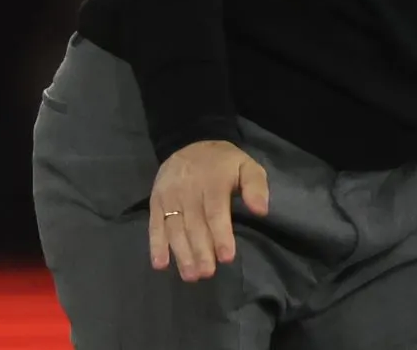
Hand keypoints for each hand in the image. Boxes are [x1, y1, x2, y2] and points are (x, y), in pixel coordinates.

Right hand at [148, 139, 270, 280]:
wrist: (190, 142)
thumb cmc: (223, 163)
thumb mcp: (246, 165)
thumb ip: (256, 186)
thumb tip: (262, 211)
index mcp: (213, 181)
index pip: (215, 212)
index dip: (221, 235)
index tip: (227, 257)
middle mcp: (188, 190)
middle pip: (194, 225)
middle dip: (201, 251)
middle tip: (207, 273)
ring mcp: (169, 197)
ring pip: (175, 228)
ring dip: (181, 254)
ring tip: (190, 275)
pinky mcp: (155, 202)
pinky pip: (154, 225)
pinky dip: (155, 245)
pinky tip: (160, 264)